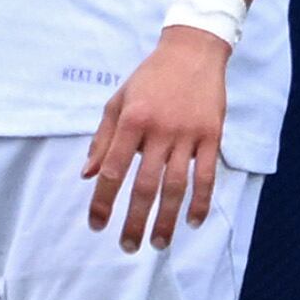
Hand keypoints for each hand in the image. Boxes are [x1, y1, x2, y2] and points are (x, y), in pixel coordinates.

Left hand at [85, 31, 226, 247]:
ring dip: (166, 218)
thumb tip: (87, 174)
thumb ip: (103, 139)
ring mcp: (188, 135)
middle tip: (127, 247)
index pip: (113, 170)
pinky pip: (207, 175)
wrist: (192, 53)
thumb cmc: (149, 79)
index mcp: (131, 121)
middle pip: (144, 185)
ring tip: (157, 243)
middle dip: (134, 219)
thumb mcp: (117, 102)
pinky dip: (200, 201)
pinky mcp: (212, 136)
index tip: (96, 224)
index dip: (103, 200)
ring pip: (176, 185)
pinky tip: (193, 222)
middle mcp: (159, 131)